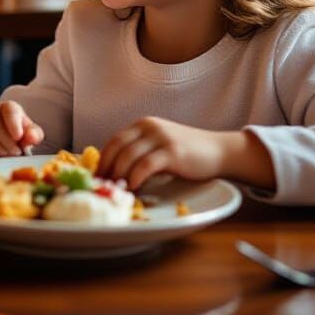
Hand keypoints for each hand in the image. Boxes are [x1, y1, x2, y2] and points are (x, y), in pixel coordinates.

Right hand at [0, 101, 44, 159]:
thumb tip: (31, 137)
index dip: (13, 123)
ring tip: (6, 157)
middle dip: (5, 140)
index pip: (9, 110)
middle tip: (15, 153)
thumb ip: (33, 134)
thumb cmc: (17, 135)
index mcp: (6, 108)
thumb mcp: (29, 134)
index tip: (18, 137)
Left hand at [98, 117, 231, 190]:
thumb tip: (114, 173)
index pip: (114, 140)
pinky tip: (134, 188)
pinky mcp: (172, 151)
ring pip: (128, 156)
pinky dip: (135, 178)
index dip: (102, 159)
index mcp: (143, 124)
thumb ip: (140, 152)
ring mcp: (161, 137)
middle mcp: (149, 126)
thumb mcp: (159, 147)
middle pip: (117, 146)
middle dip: (106, 168)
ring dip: (118, 175)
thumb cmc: (187, 154)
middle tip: (101, 186)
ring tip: (116, 190)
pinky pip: (146, 165)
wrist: (218, 151)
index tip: (96, 177)